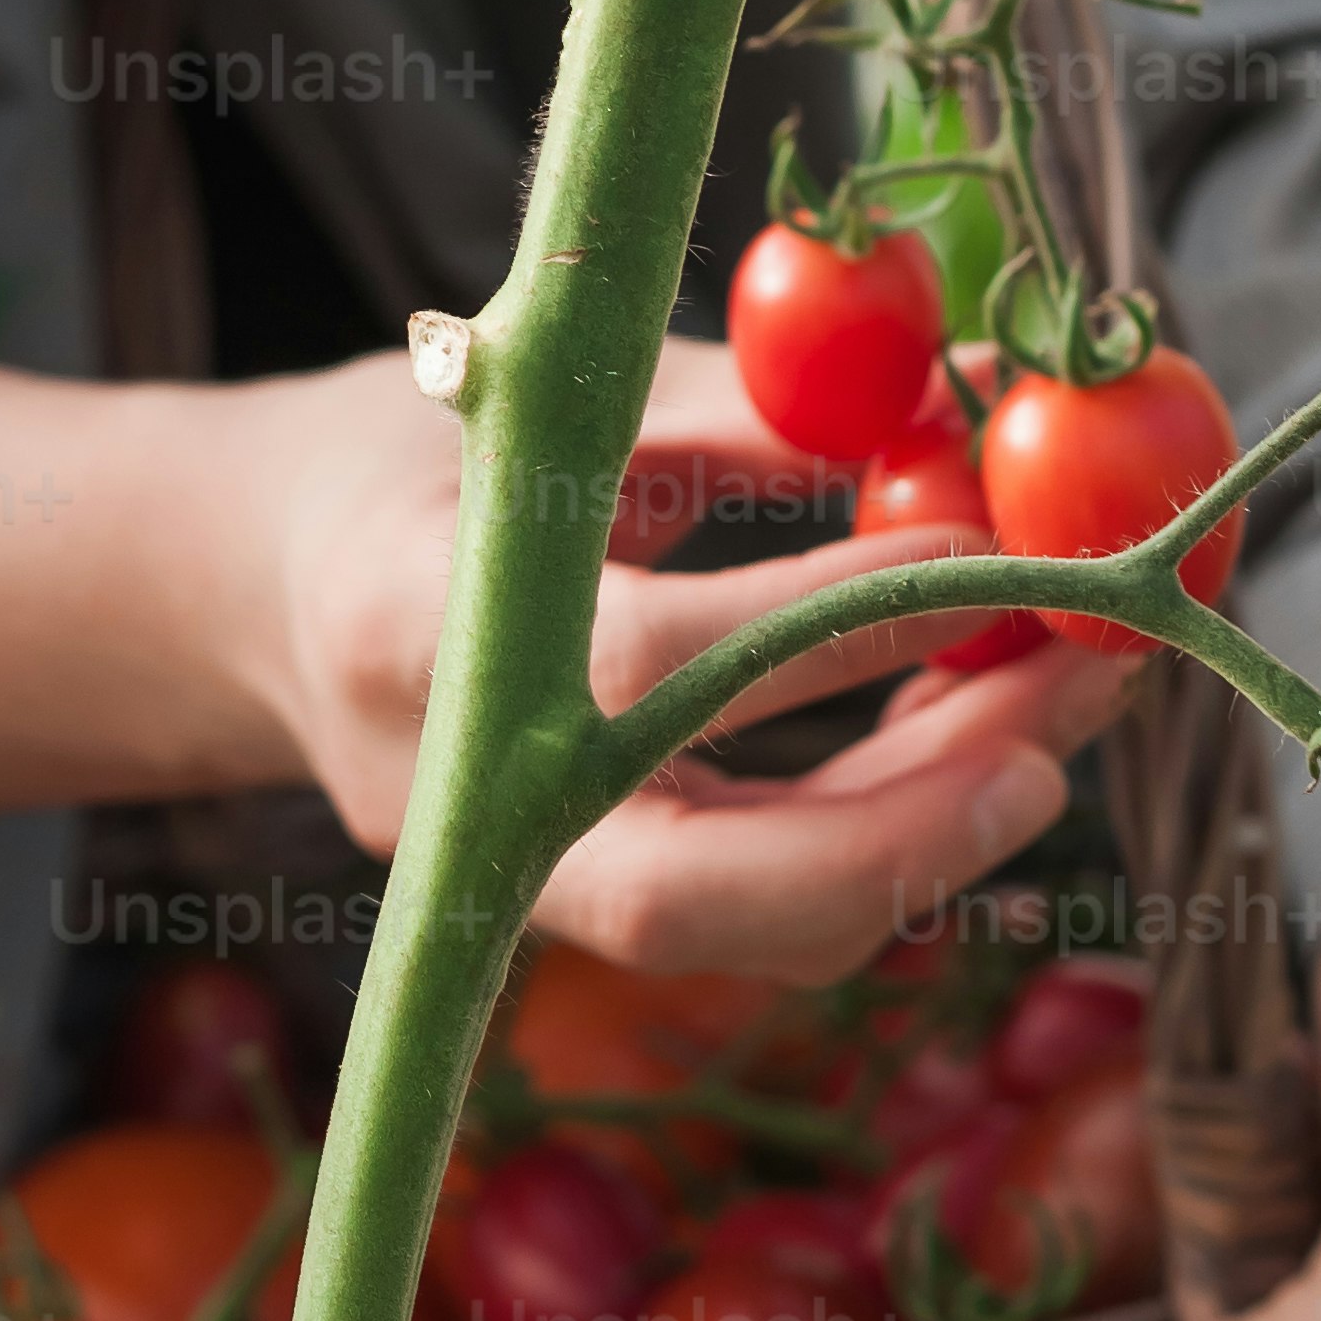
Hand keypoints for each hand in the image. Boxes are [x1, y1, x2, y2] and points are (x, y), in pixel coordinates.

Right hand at [262, 338, 1131, 978]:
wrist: (245, 591)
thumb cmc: (396, 455)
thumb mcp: (542, 390)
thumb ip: (745, 407)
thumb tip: (971, 402)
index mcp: (407, 623)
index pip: (647, 664)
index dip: (835, 622)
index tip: (996, 549)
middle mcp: (451, 789)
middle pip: (687, 892)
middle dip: (909, 815)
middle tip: (1075, 698)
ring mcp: (503, 874)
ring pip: (745, 931)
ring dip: (936, 825)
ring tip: (1075, 695)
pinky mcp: (569, 907)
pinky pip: (755, 909)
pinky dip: (890, 828)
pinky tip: (994, 729)